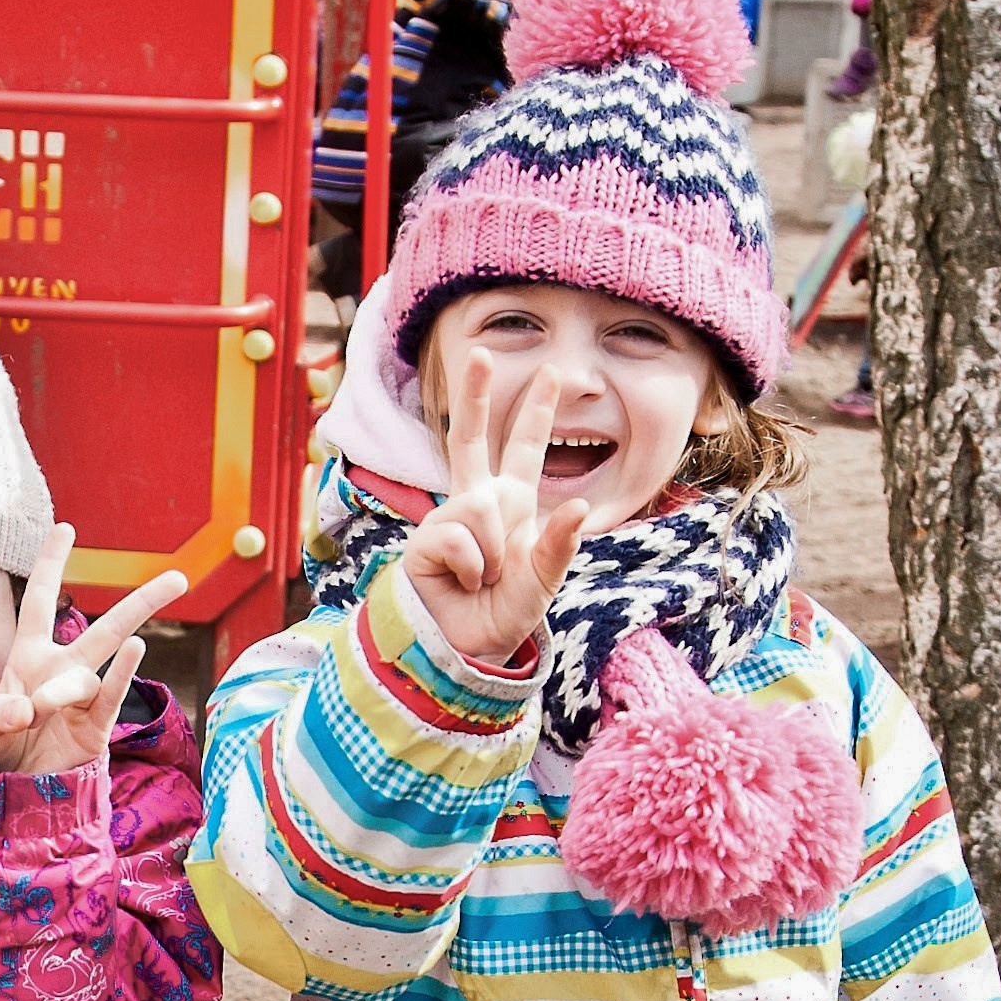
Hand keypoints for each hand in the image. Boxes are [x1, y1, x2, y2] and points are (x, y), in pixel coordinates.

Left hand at [0, 525, 187, 776]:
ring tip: (37, 711)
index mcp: (29, 657)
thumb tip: (26, 709)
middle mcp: (62, 670)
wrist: (16, 796)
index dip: (50, 564)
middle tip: (179, 579)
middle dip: (142, 603)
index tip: (65, 527)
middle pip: (105, 628)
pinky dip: (121, 676)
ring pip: (90, 674)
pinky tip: (136, 650)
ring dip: (62, 689)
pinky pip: (110, 699)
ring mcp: (82, 699)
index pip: (41, 602)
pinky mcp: (95, 729)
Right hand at [402, 355, 588, 669]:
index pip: (522, 448)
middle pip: (467, 436)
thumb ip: (558, 544)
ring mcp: (448, 519)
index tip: (549, 372)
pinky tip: (462, 582)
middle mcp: (476, 502)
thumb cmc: (504, 613)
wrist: (467, 649)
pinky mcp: (425, 542)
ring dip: (492, 554)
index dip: (535, 411)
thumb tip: (575, 506)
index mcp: (510, 502)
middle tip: (478, 351)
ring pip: (480, 509)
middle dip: (474, 394)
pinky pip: (458, 538)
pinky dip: (471, 567)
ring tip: (483, 579)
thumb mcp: (544, 581)